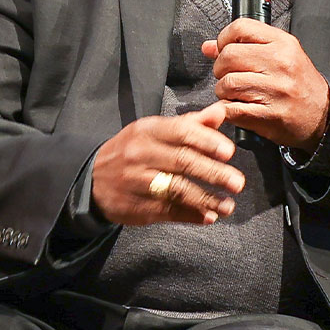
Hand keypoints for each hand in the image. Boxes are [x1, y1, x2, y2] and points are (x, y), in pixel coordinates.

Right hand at [91, 101, 243, 225]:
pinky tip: (209, 217)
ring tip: (228, 205)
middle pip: (182, 162)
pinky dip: (191, 215)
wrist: (91, 179)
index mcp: (148, 131)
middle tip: (238, 182)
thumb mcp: (155, 131)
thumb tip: (221, 112)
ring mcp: (136, 182)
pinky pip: (168, 211)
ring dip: (206, 199)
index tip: (229, 152)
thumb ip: (191, 124)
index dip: (207, 142)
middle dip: (213, 173)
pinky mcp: (135, 207)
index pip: (181, 133)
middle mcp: (140, 154)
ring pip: (176, 190)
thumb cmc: (133, 150)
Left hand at [202, 18, 329, 148]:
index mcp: (283, 44)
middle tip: (230, 75)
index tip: (224, 49)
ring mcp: (275, 90)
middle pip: (228, 56)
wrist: (323, 114)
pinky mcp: (268, 115)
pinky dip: (228, 109)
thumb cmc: (300, 84)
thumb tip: (209, 46)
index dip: (224, 39)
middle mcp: (280, 64)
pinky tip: (239, 107)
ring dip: (224, 92)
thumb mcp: (281, 55)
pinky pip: (232, 109)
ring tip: (236, 93)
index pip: (240, 28)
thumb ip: (245, 46)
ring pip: (226, 84)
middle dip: (221, 69)